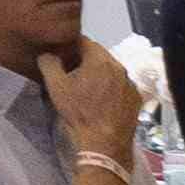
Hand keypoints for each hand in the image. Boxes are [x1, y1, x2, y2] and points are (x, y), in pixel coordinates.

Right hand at [44, 38, 144, 159]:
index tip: (62, 58)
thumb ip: (49, 63)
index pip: (84, 41)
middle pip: (99, 55)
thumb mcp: (55, 86)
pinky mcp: (136, 99)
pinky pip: (121, 85)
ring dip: (99, 74)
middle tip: (72, 74)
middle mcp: (119, 67)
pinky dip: (111, 88)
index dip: (70, 47)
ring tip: (87, 90)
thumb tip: (48, 54)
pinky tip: (102, 102)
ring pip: (111, 70)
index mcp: (100, 60)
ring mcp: (130, 83)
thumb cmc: (79, 112)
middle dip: (85, 60)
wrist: (104, 143)